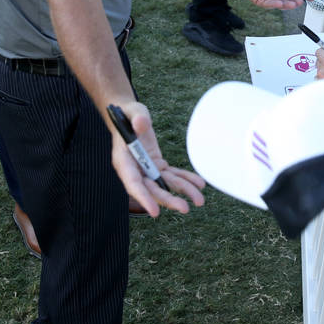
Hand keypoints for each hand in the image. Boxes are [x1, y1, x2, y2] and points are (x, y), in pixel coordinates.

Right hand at [109, 101, 205, 216]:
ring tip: (200, 200)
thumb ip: (137, 117)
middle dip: (168, 199)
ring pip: (165, 184)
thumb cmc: (128, 114)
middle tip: (185, 208)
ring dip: (182, 191)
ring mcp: (146, 168)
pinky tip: (199, 184)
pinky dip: (185, 179)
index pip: (133, 183)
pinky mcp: (157, 165)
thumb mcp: (133, 111)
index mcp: (123, 160)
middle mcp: (134, 169)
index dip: (144, 198)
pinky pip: (172, 175)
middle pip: (151, 189)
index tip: (155, 212)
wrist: (130, 116)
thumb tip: (142, 124)